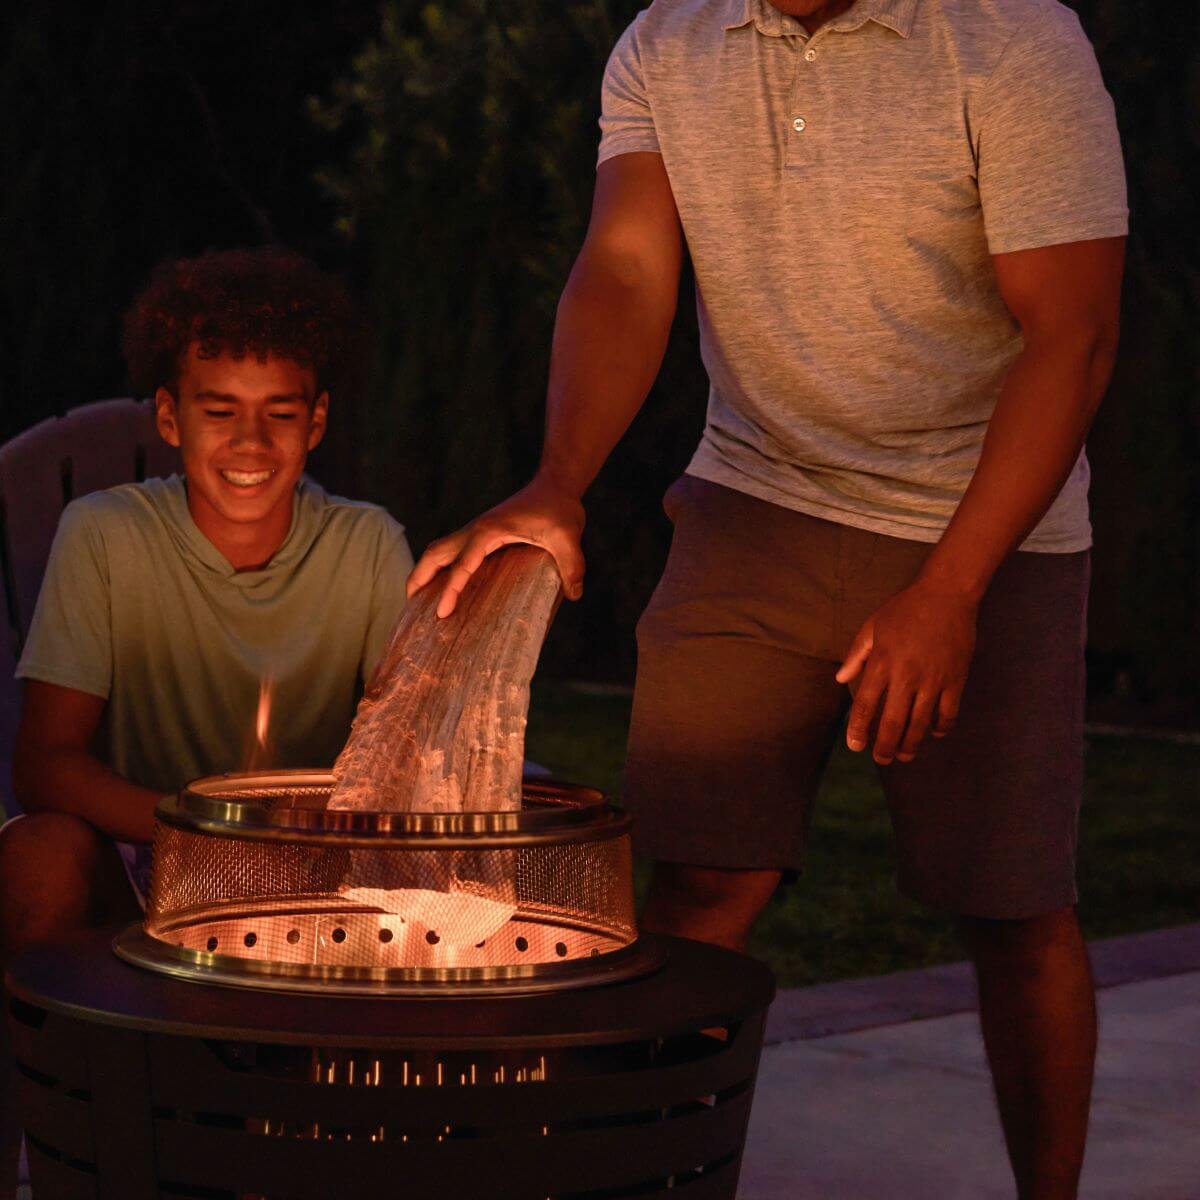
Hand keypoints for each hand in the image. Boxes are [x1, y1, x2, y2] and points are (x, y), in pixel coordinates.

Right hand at [406, 475, 585, 617]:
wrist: (555, 485)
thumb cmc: (559, 508)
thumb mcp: (568, 537)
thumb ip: (571, 565)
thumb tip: (573, 594)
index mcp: (488, 532)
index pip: (462, 565)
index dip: (450, 590)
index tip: (441, 613)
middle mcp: (475, 530)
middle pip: (434, 554)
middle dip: (418, 579)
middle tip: (409, 607)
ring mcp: (476, 531)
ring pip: (438, 550)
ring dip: (424, 572)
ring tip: (415, 600)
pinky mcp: (481, 535)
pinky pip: (452, 552)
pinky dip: (440, 568)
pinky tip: (443, 587)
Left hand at [834, 580, 977, 764]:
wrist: (946, 594)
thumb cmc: (905, 609)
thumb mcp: (873, 627)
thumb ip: (856, 656)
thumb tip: (840, 680)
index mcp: (882, 663)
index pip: (866, 705)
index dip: (858, 729)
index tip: (855, 746)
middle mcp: (906, 676)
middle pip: (892, 722)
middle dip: (884, 746)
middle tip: (880, 760)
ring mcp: (933, 680)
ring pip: (920, 723)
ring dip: (910, 744)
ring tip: (903, 755)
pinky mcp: (956, 679)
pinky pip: (948, 712)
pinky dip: (941, 727)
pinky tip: (934, 734)